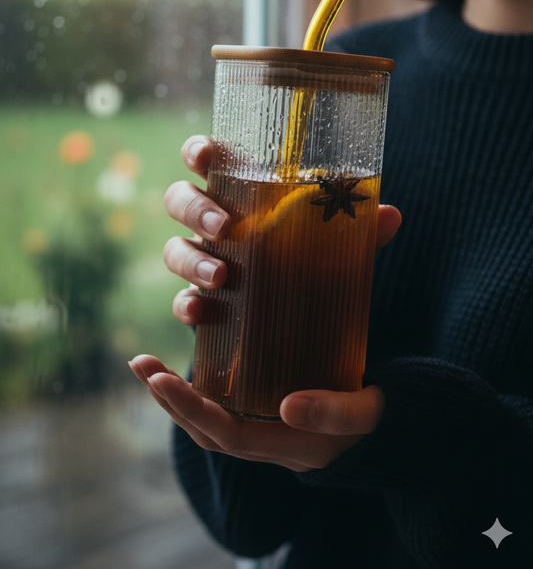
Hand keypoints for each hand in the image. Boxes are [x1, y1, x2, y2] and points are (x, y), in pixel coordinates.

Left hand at [129, 354, 384, 471]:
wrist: (388, 431)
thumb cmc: (378, 419)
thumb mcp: (365, 413)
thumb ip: (334, 411)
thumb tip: (287, 406)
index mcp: (288, 447)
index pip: (227, 433)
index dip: (191, 409)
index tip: (160, 379)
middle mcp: (269, 444)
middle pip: (207, 431)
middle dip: (170, 401)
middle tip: (140, 364)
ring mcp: (265, 432)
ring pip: (209, 422)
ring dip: (175, 397)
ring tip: (147, 366)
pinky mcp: (265, 413)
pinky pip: (223, 408)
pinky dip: (196, 391)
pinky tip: (183, 366)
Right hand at [164, 135, 401, 326]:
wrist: (296, 318)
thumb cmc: (307, 260)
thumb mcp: (333, 243)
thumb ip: (356, 229)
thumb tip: (389, 214)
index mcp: (238, 194)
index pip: (206, 161)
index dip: (198, 152)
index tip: (206, 156)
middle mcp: (212, 222)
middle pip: (180, 199)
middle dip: (195, 208)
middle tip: (225, 225)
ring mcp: (201, 260)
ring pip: (174, 249)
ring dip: (191, 259)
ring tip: (221, 276)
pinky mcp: (200, 300)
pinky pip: (181, 301)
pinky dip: (185, 305)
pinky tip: (199, 312)